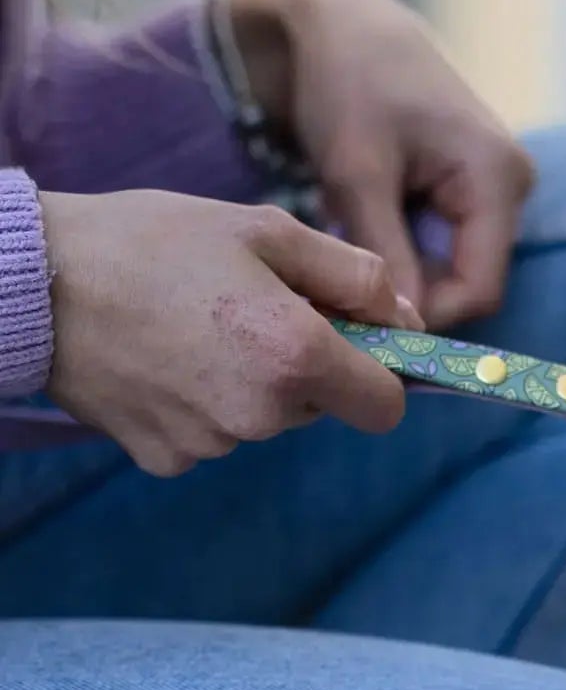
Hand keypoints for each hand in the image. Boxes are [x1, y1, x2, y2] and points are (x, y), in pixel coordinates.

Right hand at [43, 189, 413, 476]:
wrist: (32, 282)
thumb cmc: (152, 242)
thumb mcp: (267, 230)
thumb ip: (354, 276)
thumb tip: (404, 318)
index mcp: (297, 357)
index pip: (385, 406)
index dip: (378, 373)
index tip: (355, 343)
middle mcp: (261, 414)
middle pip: (320, 405)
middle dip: (304, 364)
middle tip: (248, 308)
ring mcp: (211, 444)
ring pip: (265, 418)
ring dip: (250, 380)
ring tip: (196, 326)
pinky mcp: (166, 458)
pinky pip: (212, 433)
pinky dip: (201, 401)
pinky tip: (163, 357)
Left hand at [227, 0, 535, 330]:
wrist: (345, 23)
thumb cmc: (348, 82)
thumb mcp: (357, 172)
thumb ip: (385, 252)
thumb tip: (402, 328)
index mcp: (499, 178)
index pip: (480, 289)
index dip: (427, 317)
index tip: (363, 322)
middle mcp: (513, 187)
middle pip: (470, 282)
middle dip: (411, 294)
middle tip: (342, 293)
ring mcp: (497, 188)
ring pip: (454, 267)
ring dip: (402, 270)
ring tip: (345, 248)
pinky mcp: (473, 188)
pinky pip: (445, 244)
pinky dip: (403, 248)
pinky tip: (363, 226)